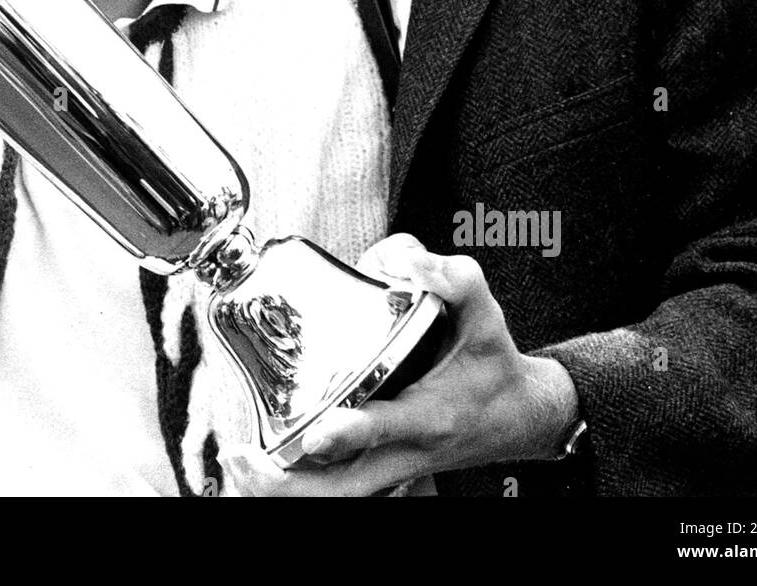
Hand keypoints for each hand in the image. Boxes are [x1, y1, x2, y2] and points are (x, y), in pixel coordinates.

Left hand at [220, 234, 580, 495]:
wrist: (519, 417)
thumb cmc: (493, 366)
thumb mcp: (485, 315)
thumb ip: (452, 280)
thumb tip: (405, 260)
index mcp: (430, 417)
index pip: (386, 429)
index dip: (350, 432)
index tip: (316, 431)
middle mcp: (406, 452)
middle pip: (343, 489)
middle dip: (289, 485)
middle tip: (243, 460)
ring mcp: (392, 469)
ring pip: (334, 497)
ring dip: (284, 489)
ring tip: (237, 465)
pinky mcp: (382, 471)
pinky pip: (334, 488)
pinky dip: (296, 483)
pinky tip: (260, 466)